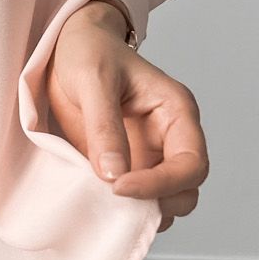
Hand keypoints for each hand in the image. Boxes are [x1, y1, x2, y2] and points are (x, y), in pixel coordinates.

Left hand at [46, 1, 209, 231]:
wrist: (68, 47)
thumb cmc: (89, 51)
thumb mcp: (94, 80)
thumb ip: (104, 126)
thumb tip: (113, 175)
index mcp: (176, 112)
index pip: (190, 163)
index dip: (162, 184)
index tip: (119, 188)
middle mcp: (169, 138)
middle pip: (186, 190)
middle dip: (157, 204)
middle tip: (115, 203)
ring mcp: (148, 155)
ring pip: (163, 201)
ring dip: (140, 212)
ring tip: (104, 207)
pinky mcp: (124, 166)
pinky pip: (133, 198)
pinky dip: (120, 209)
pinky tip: (95, 204)